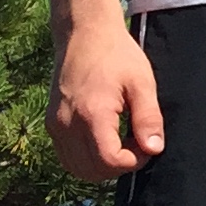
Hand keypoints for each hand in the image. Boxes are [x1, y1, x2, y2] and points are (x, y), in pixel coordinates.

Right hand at [51, 18, 162, 181]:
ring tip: (121, 141)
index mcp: (91, 114)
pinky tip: (104, 140)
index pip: (110, 161)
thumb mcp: (142, 83)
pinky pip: (67, 157)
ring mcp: (55, 125)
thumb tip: (154, 149)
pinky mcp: (51, 123)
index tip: (147, 144)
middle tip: (136, 143)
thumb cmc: (117, 55)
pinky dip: (86, 159)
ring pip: (77, 168)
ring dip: (102, 166)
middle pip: (92, 170)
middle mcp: (67, 123)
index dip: (134, 161)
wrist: (84, 34)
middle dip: (119, 166)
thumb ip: (148, 118)